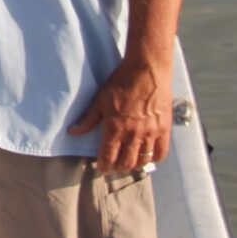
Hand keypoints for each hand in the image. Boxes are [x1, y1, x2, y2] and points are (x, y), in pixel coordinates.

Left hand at [67, 56, 171, 173]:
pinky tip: (147, 155)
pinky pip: (160, 153)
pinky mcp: (164, 129)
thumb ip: (88, 119)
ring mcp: (150, 132)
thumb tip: (72, 132)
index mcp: (115, 127)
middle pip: (125, 163)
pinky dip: (153, 158)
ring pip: (142, 161)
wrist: (147, 69)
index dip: (104, 166)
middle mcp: (133, 133)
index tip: (102, 168)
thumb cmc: (121, 82)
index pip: (108, 157)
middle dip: (117, 167)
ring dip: (133, 165)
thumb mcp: (100, 99)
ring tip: (128, 161)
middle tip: (114, 165)